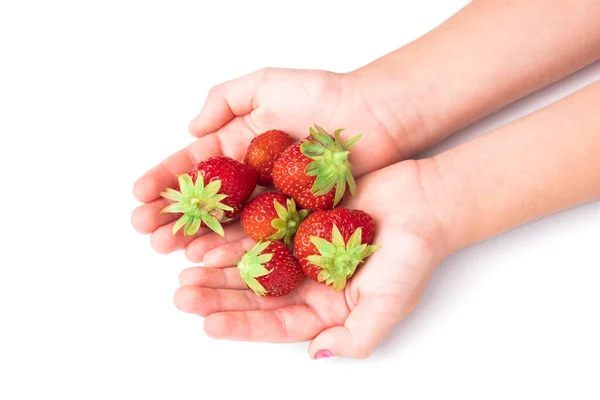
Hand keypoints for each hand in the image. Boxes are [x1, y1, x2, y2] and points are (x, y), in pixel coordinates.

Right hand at [131, 67, 414, 256]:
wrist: (374, 116)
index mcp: (239, 142)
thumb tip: (190, 128)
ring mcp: (271, 198)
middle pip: (204, 198)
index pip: (194, 164)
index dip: (165, 179)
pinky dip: (233, 246)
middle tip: (145, 230)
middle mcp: (251, 174)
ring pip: (227, 221)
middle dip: (172, 213)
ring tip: (168, 248)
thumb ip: (224, 99)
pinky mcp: (295, 217)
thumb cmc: (324, 95)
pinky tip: (210, 255)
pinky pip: (260, 234)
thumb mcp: (266, 84)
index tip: (138, 195)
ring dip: (195, 235)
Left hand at [173, 160, 450, 358]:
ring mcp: (303, 250)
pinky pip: (260, 229)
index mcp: (328, 309)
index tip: (208, 325)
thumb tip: (316, 354)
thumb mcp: (389, 304)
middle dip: (218, 297)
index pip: (277, 324)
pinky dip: (235, 236)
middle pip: (256, 295)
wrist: (426, 203)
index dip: (242, 325)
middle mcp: (311, 282)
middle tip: (183, 296)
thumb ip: (356, 336)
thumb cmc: (413, 255)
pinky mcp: (300, 220)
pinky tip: (210, 241)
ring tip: (186, 271)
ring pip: (252, 263)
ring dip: (219, 269)